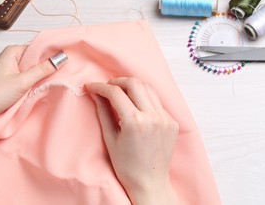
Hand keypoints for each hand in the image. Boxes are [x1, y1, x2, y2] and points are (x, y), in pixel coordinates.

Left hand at [0, 45, 58, 125]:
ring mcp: (9, 69)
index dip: (51, 55)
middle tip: (59, 75)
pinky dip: (32, 83)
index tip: (65, 62)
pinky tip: (37, 89)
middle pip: (35, 59)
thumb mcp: (23, 82)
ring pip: (31, 70)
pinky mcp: (9, 80)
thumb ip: (43, 69)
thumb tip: (62, 57)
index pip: (37, 48)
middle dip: (46, 67)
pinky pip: (26, 78)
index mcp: (12, 51)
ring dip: (39, 77)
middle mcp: (10, 57)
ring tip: (48, 83)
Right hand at [86, 77, 178, 204]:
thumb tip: (95, 93)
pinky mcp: (172, 122)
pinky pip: (157, 101)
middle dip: (117, 81)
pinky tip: (135, 106)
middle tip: (107, 88)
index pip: (115, 92)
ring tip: (121, 94)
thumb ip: (103, 111)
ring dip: (132, 87)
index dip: (100, 86)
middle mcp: (153, 116)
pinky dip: (144, 98)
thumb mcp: (110, 138)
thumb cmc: (127, 166)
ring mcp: (165, 118)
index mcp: (135, 121)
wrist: (149, 183)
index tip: (92, 86)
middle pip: (134, 83)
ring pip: (148, 88)